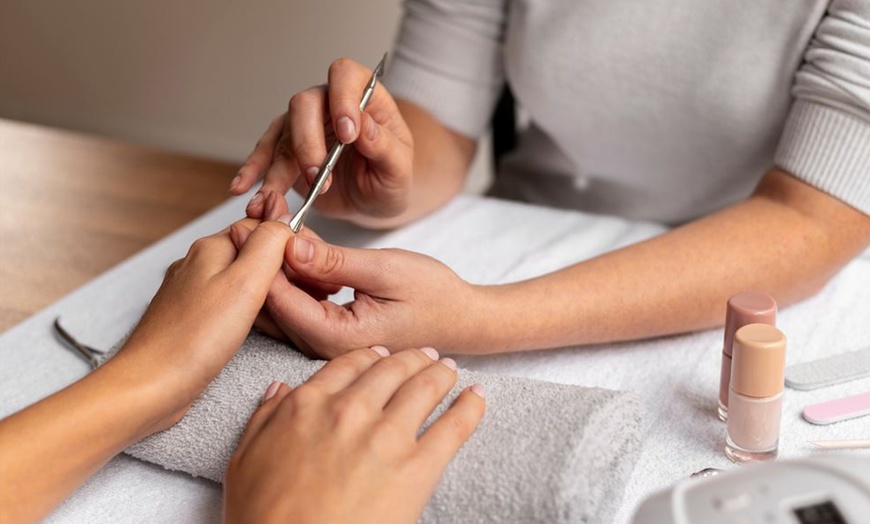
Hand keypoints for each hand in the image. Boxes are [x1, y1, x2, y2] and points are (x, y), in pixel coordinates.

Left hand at [114, 216, 294, 430]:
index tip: (309, 268)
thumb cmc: (192, 341)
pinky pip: (229, 303)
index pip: (261, 227)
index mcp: (210, 248)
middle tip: (304, 292)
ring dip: (266, 291)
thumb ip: (269, 245)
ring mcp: (192, 292)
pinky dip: (250, 310)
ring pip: (241, 278)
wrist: (150, 386)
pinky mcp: (192, 318)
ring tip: (285, 311)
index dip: (290, 244)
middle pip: (252, 252)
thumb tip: (285, 222)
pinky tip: (258, 328)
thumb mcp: (244, 283)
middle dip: (280, 268)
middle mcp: (198, 264)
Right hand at [223, 347, 485, 523]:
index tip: (382, 355)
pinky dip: (470, 406)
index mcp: (308, 404)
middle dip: (412, 358)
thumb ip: (263, 418)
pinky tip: (478, 396)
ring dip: (441, 373)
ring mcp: (386, 436)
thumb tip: (279, 390)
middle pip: (392, 368)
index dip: (371, 356)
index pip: (349, 363)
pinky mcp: (418, 468)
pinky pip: (454, 426)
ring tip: (451, 370)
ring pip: (424, 386)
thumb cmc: (263, 517)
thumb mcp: (244, 460)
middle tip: (425, 356)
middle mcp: (350, 409)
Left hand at [229, 222, 478, 356]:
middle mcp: (322, 348)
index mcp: (336, 338)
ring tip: (280, 219)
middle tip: (263, 211)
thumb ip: (335, 262)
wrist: (461, 319)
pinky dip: (291, 272)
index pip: (279, 298)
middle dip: (263, 255)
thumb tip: (289, 246)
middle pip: (270, 302)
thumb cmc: (433, 295)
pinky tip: (299, 244)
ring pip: (279, 303)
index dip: (261, 255)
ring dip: (275, 261)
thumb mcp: (385, 269)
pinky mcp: (326, 333)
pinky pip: (294, 304)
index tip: (253, 218)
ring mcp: (323, 344)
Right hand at [231, 58, 413, 223]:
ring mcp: (304, 125)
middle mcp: (328, 104)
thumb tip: (362, 127)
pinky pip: (265, 156)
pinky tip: (242, 188)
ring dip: (278, 169)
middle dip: (308, 143)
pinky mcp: (287, 150)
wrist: (374, 200)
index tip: (349, 135)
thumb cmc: (390, 178)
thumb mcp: (399, 167)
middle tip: (319, 178)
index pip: (345, 77)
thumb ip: (383, 146)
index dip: (343, 100)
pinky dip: (253, 172)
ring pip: (282, 135)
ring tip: (274, 199)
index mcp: (363, 98)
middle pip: (304, 104)